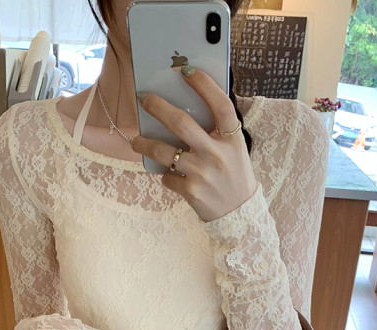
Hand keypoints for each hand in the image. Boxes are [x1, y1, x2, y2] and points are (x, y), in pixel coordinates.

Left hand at [130, 66, 257, 222]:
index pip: (221, 106)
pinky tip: (170, 174)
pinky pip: (167, 176)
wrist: (239, 214)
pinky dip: (165, 174)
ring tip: (136, 141)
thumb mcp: (235, 150)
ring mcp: (203, 173)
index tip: (186, 69)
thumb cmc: (234, 175)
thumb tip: (186, 106)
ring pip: (163, 152)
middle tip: (145, 99)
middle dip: (158, 108)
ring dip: (144, 144)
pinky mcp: (191, 191)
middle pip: (182, 124)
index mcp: (233, 139)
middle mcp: (217, 154)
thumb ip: (218, 132)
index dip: (204, 85)